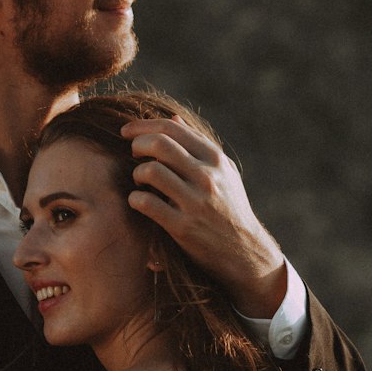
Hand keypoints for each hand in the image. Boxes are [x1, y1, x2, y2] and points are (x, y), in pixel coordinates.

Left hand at [121, 116, 287, 317]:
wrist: (244, 252)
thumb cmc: (230, 209)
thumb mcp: (223, 173)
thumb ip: (198, 146)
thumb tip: (172, 118)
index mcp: (215, 159)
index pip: (172, 129)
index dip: (143, 125)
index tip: (127, 132)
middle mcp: (207, 177)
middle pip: (158, 144)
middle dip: (137, 145)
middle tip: (132, 154)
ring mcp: (195, 202)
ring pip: (150, 171)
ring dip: (136, 173)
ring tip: (139, 181)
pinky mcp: (182, 227)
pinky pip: (146, 203)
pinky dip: (135, 199)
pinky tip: (138, 201)